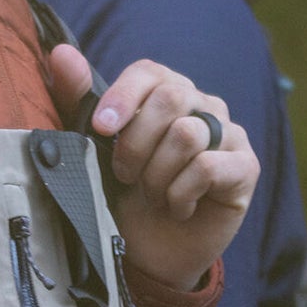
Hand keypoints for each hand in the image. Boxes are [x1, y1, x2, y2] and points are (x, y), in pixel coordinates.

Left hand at [48, 45, 256, 290]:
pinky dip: (180, 194)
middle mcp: (203, 105)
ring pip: (187, 134)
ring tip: (153, 195)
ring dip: (157, 174)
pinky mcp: (246, 167)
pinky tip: (177, 209)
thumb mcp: (93, 148)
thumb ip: (77, 99)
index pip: (149, 72)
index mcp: (167, 92)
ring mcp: (230, 134)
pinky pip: (208, 167)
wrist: (148, 253)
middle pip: (171, 98)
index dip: (123, 97)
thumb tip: (61, 53)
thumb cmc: (123, 194)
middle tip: (125, 177)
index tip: (100, 129)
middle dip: (136, 144)